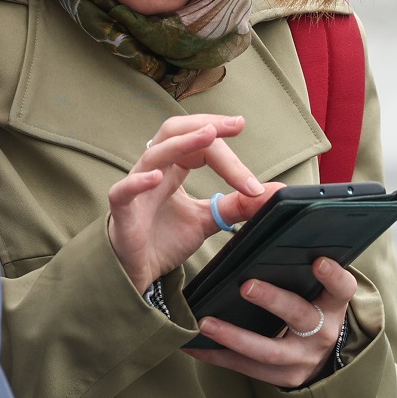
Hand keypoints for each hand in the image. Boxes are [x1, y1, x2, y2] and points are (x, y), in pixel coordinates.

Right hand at [107, 114, 278, 292]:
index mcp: (174, 167)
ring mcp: (136, 188)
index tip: (250, 162)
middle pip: (175, 132)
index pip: (200, 144)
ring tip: (208, 135)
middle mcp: (155, 170)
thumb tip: (274, 193)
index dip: (226, 147)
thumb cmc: (164, 239)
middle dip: (205, 124)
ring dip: (183, 143)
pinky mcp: (122, 212)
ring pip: (155, 154)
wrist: (137, 273)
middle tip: (235, 124)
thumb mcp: (207, 219)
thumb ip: (236, 205)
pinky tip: (157, 178)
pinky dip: (139, 182)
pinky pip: (124, 191)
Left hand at [183, 257, 357, 387]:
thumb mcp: (316, 288)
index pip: (342, 288)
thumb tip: (265, 207)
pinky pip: (247, 368)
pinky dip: (219, 356)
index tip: (318, 261)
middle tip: (246, 286)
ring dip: (234, 336)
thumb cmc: (311, 305)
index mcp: (333, 304)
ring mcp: (303, 358)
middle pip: (299, 315)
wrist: (320, 355)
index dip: (333, 276)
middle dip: (272, 300)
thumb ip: (299, 262)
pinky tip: (195, 346)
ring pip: (268, 350)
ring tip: (206, 322)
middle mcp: (322, 332)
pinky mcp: (283, 378)